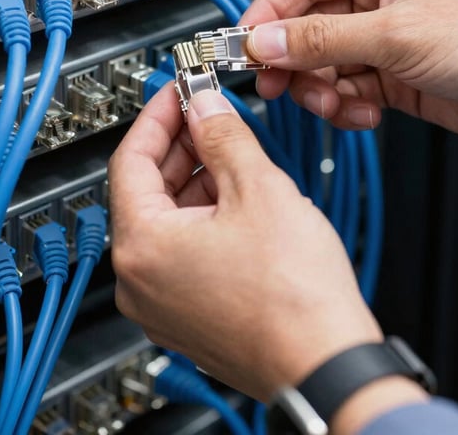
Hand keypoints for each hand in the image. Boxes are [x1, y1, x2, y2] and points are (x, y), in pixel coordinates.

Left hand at [109, 84, 382, 401]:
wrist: (327, 364)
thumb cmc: (295, 299)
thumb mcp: (259, 190)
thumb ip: (223, 137)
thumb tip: (204, 108)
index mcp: (142, 247)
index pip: (130, 158)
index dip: (158, 116)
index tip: (178, 92)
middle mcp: (140, 281)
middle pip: (146, 189)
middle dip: (181, 146)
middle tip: (210, 116)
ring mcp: (163, 303)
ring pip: (168, 221)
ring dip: (197, 181)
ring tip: (233, 155)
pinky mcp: (189, 315)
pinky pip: (184, 252)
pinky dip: (205, 218)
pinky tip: (239, 199)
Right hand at [242, 0, 457, 150]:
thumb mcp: (395, 33)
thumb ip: (322, 39)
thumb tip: (266, 40)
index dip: (270, 13)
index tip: (245, 44)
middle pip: (307, 27)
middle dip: (293, 60)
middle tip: (278, 84)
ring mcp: (382, 40)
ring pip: (323, 65)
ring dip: (321, 90)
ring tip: (336, 103)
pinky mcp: (391, 76)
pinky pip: (346, 91)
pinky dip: (346, 107)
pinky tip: (364, 113)